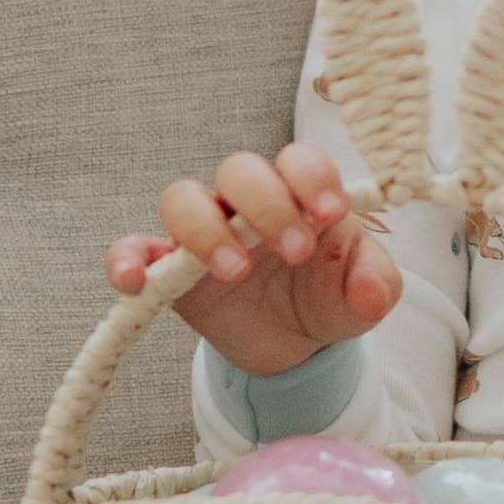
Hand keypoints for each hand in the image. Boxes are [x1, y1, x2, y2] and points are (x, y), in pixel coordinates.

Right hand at [107, 149, 400, 381]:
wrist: (295, 343)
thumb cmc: (328, 297)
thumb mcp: (363, 296)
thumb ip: (376, 286)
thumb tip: (372, 293)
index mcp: (299, 193)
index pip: (297, 159)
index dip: (311, 177)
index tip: (329, 214)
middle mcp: (247, 202)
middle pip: (239, 170)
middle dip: (267, 205)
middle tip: (294, 252)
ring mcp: (204, 230)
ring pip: (183, 197)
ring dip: (205, 229)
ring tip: (235, 271)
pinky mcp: (169, 267)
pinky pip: (136, 247)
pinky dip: (128, 257)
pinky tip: (134, 280)